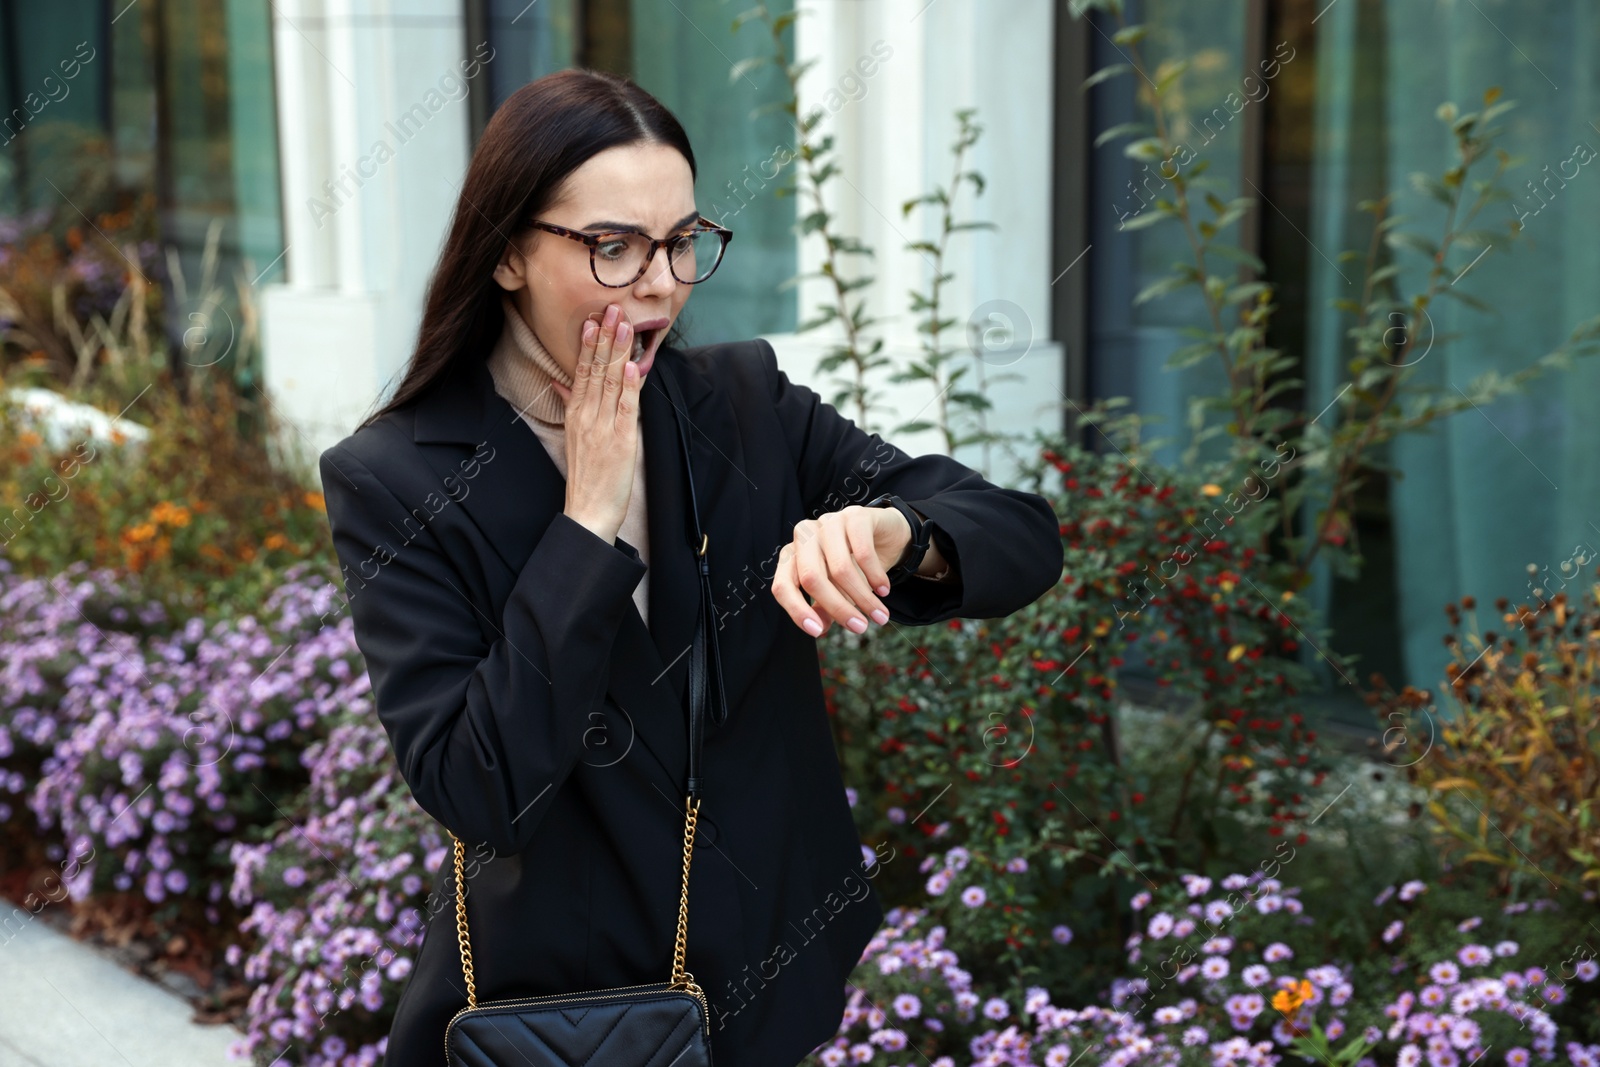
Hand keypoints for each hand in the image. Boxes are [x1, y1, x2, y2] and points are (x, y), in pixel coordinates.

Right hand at [562, 303, 642, 543]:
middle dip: (605, 337)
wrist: (589, 510)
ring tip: (624, 325)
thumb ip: (569, 404)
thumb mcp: (572, 436)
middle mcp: (587, 416)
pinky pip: (625, 408)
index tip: (595, 318)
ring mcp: (602, 427)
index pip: (582, 371)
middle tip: (613, 308)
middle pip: (595, 370)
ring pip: (610, 382)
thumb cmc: (585, 475)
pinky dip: (628, 386)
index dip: (590, 343)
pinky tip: (631, 366)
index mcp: (576, 413)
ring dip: (618, 352)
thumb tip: (561, 382)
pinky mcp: (620, 441)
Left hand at [771, 504, 912, 636]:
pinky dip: (875, 576)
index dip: (796, 611)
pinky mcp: (855, 516)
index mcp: (792, 556)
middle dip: (837, 608)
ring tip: (879, 615)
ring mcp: (829, 523)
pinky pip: (863, 552)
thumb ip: (823, 609)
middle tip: (860, 628)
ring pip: (839, 568)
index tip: (817, 632)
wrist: (885, 536)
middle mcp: (805, 536)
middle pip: (811, 578)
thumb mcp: (836, 591)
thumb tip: (819, 629)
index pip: (783, 585)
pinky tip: (884, 590)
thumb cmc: (854, 565)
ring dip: (863, 597)